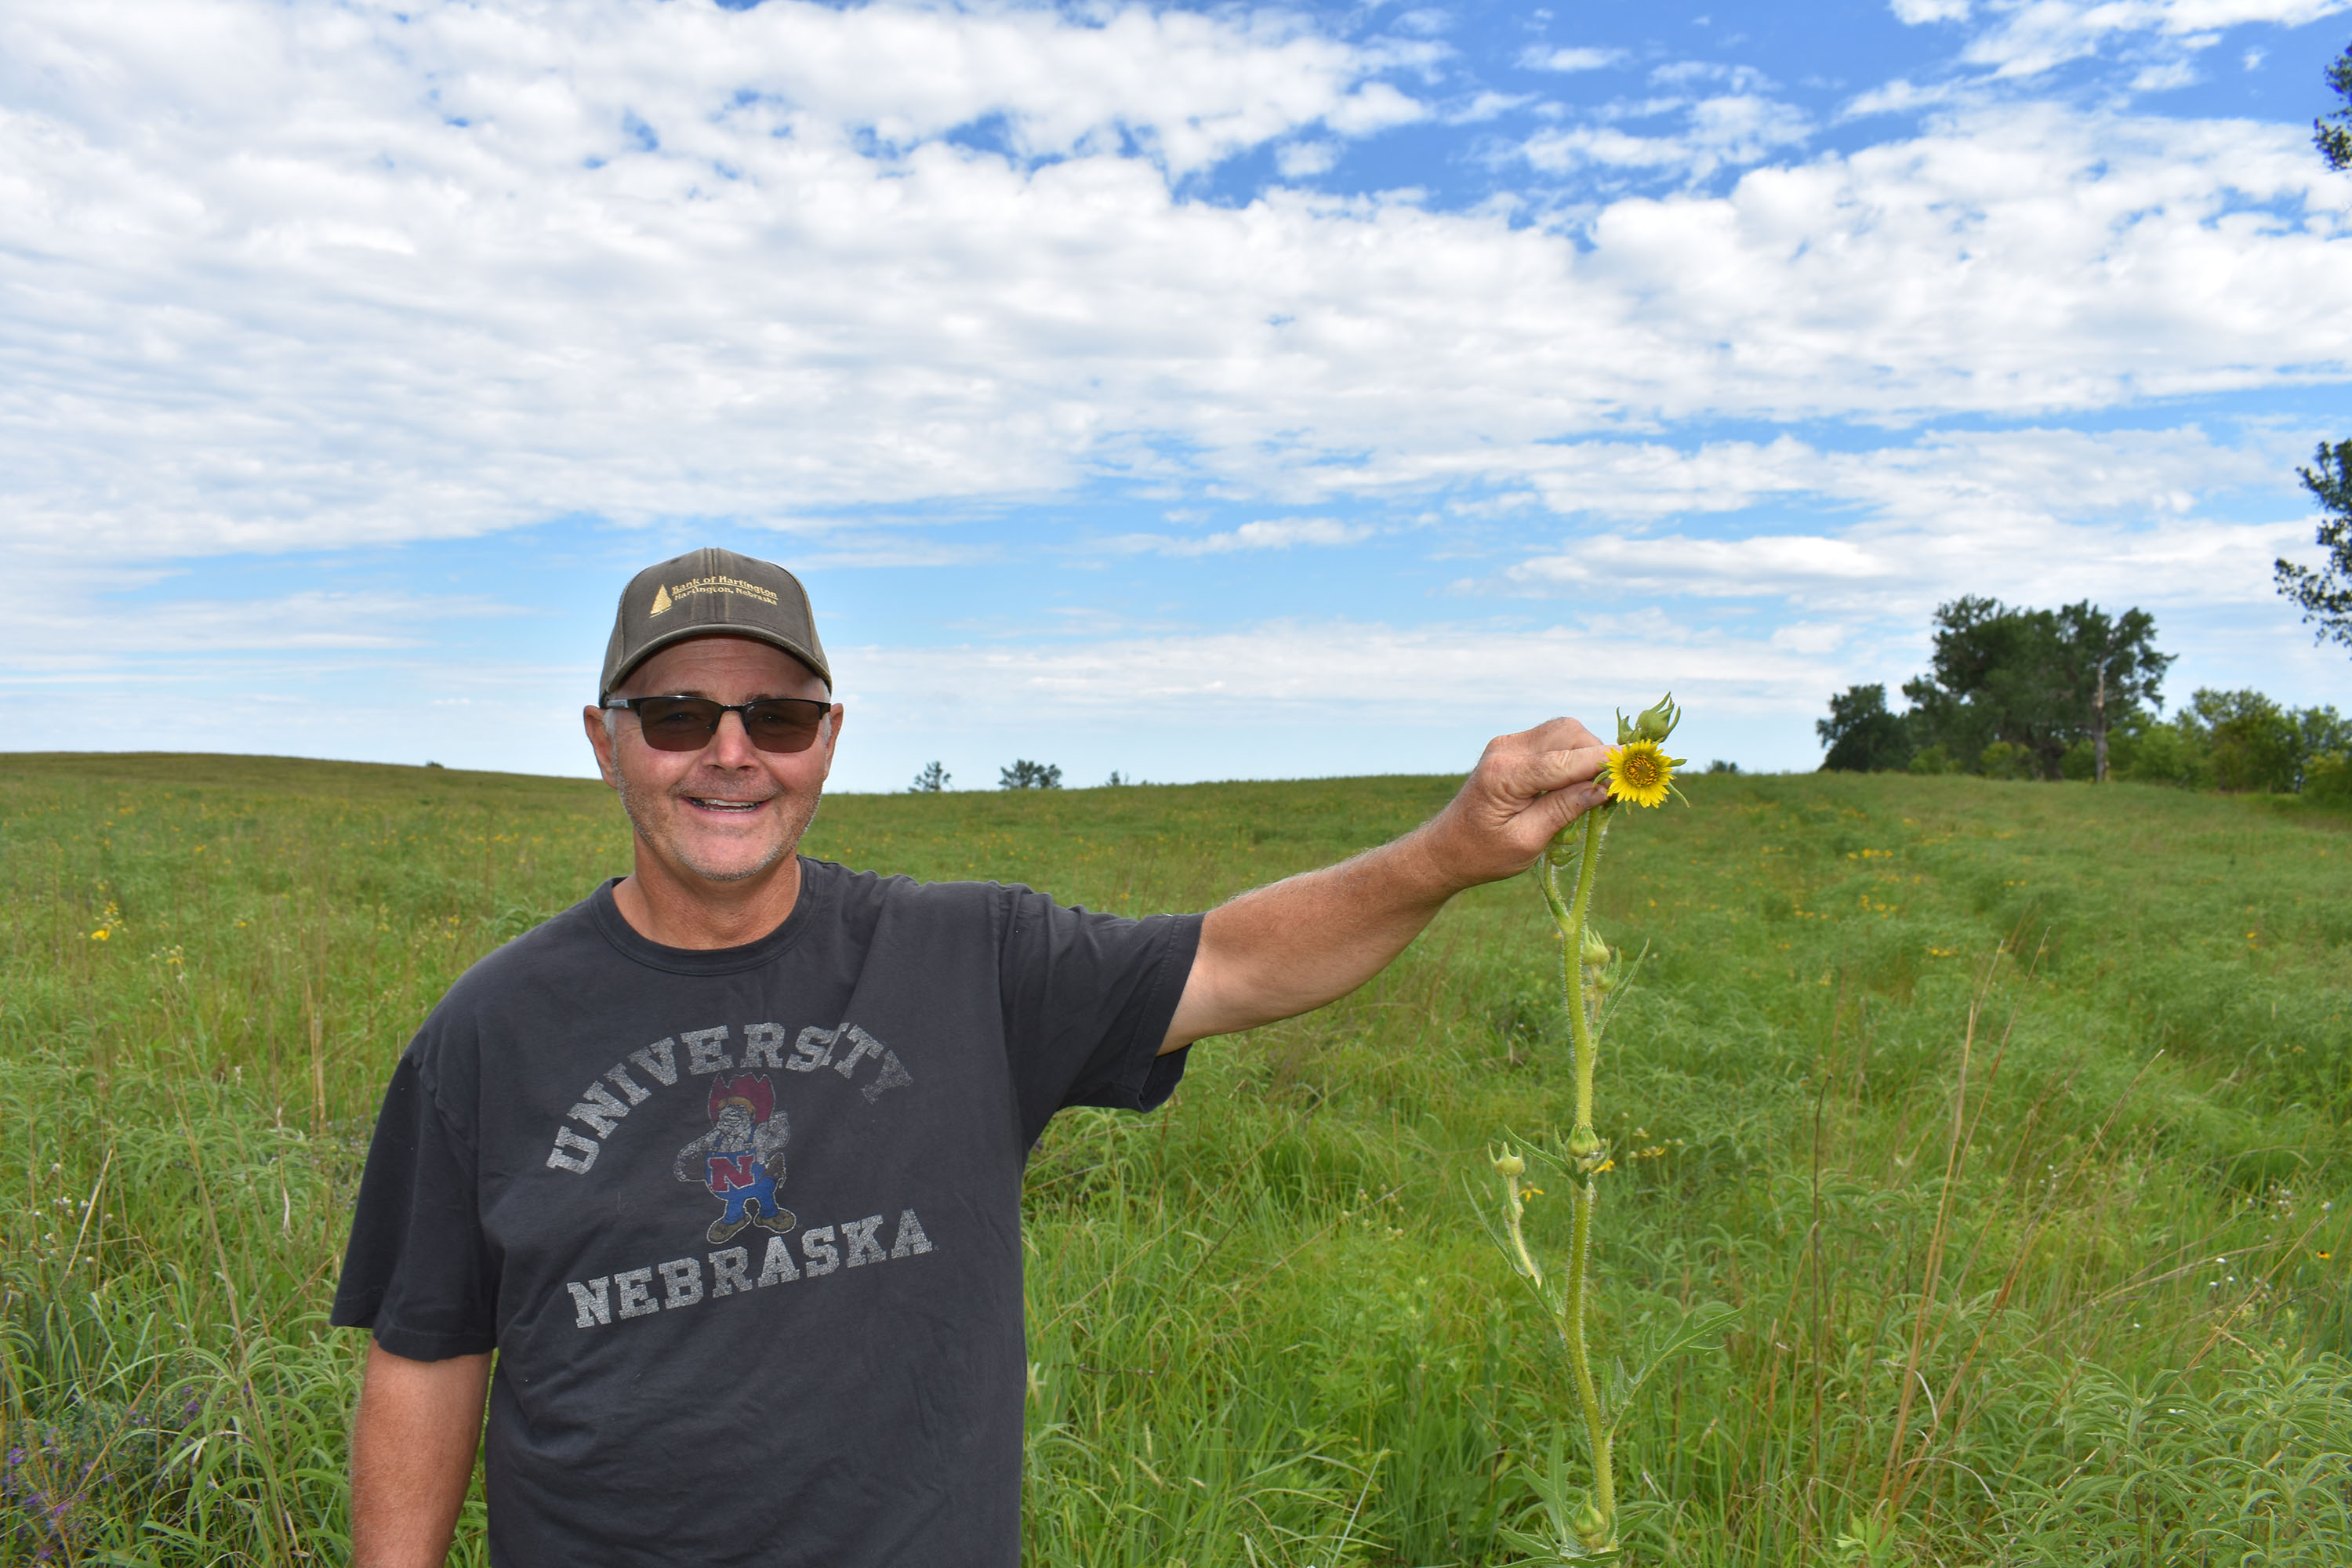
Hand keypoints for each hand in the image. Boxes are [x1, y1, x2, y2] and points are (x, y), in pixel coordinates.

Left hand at [1414, 717, 1611, 893]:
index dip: (1605, 762)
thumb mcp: (1527, 841)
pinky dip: (1573, 755)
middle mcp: (1505, 749)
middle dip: (1598, 753)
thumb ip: (1565, 810)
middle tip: (1615, 786)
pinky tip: (1578, 783)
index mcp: (1505, 775)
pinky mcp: (1513, 747)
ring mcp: (1508, 744)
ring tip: (1597, 788)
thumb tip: (1605, 788)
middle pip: (1568, 732)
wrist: (1445, 848)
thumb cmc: (1483, 854)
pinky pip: (1554, 740)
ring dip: (1587, 753)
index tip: (1637, 766)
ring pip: (1564, 731)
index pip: (1566, 760)